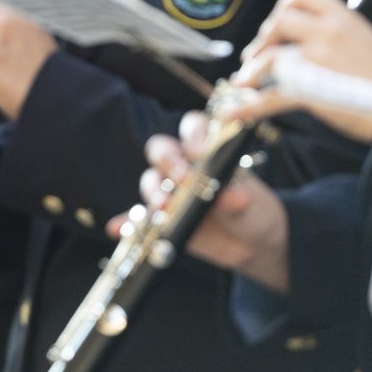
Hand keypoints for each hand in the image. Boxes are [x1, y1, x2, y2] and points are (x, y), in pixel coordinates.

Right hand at [120, 112, 288, 291]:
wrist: (253, 243)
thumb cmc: (252, 211)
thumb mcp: (250, 204)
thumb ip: (239, 199)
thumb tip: (234, 197)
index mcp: (206, 151)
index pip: (192, 128)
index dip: (193, 135)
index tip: (200, 152)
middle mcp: (182, 165)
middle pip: (161, 149)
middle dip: (167, 162)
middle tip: (180, 179)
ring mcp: (169, 191)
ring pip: (150, 181)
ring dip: (153, 191)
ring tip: (163, 207)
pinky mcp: (161, 217)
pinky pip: (137, 217)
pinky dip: (126, 222)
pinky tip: (118, 228)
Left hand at [231, 0, 371, 139]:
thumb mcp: (364, 42)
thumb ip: (335, 32)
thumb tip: (304, 33)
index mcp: (345, 19)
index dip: (285, 6)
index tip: (279, 22)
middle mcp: (331, 32)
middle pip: (282, 19)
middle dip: (265, 37)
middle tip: (259, 55)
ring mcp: (321, 59)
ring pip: (272, 56)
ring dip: (253, 71)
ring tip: (244, 81)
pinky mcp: (313, 89)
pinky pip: (272, 96)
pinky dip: (249, 106)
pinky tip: (233, 112)